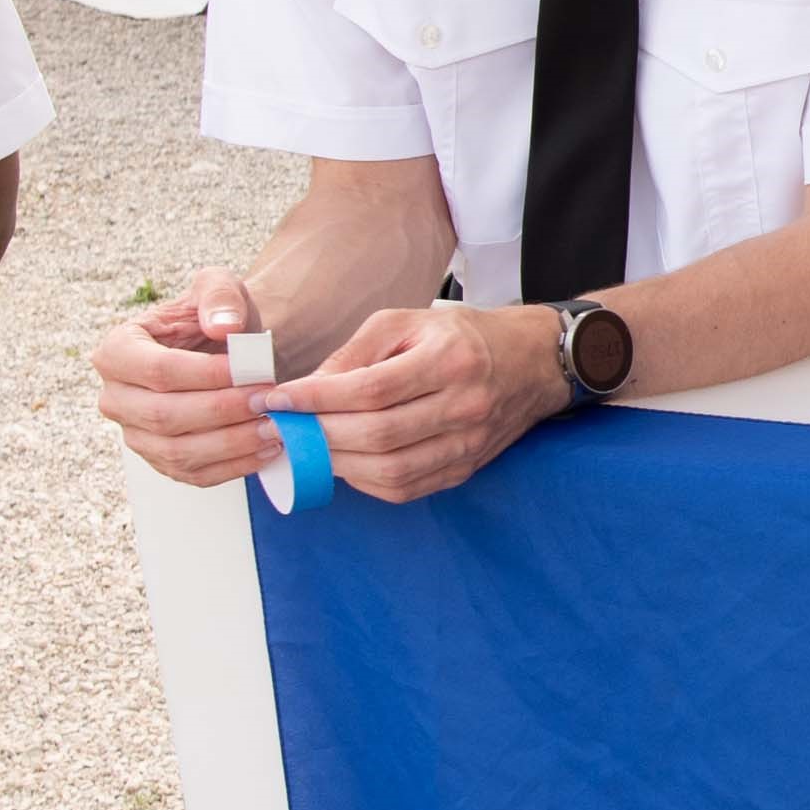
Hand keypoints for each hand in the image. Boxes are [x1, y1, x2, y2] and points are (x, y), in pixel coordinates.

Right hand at [90, 267, 276, 486]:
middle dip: (223, 411)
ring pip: (177, 452)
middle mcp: (115, 397)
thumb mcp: (219, 288)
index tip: (255, 372)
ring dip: (231, 443)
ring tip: (275, 427)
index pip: (159, 371)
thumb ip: (219, 296)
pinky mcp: (160, 462)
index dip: (208, 375)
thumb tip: (222, 326)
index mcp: (117, 350)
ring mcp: (135, 435)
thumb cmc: (217, 319)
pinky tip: (267, 449)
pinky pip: (194, 474)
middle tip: (268, 401)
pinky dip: (233, 467)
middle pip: (164, 416)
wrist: (227, 352)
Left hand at [253, 303, 570, 503]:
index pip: (371, 389)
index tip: (278, 399)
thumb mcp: (407, 322)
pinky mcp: (465, 468)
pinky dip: (366, 480)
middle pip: (378, 434)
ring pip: (391, 469)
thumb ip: (356, 353)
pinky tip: (345, 462)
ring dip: (338, 463)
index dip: (317, 398)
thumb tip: (308, 388)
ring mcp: (468, 443)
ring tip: (308, 447)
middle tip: (283, 427)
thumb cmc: (464, 336)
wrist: (532, 362)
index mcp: (450, 359)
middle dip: (319, 433)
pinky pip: (406, 488)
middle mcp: (464, 405)